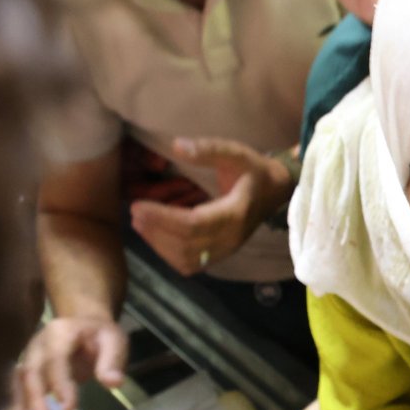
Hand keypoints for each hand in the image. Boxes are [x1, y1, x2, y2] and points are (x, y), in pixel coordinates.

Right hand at [0, 316, 127, 409]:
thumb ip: (112, 361)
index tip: (69, 409)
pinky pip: (16, 387)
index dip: (60, 383)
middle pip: (32, 370)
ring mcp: (29, 356)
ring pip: (18, 380)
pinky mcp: (26, 370)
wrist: (83, 323)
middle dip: (34, 398)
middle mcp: (39, 344)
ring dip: (17, 404)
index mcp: (61, 332)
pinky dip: (12, 405)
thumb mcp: (114, 341)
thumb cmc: (99, 335)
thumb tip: (113, 383)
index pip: (57, 358)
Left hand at [129, 138, 294, 276]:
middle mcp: (231, 238)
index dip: (162, 218)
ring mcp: (226, 250)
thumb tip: (177, 145)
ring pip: (185, 259)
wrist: (274, 191)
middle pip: (186, 245)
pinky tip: (156, 236)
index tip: (138, 206)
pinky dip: (168, 253)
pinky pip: (190, 264)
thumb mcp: (235, 153)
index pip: (193, 224)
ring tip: (140, 223)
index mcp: (235, 213)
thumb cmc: (252, 170)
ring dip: (158, 244)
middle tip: (135, 212)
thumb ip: (208, 150)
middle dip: (155, 230)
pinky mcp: (220, 254)